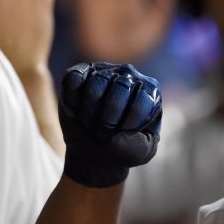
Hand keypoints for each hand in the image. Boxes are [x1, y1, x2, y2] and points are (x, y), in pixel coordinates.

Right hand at [59, 62, 161, 187]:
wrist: (96, 148)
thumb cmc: (123, 148)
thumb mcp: (138, 152)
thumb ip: (135, 144)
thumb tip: (116, 136)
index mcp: (151, 91)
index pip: (143, 99)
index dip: (129, 122)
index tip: (122, 134)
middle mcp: (130, 75)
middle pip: (120, 87)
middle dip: (108, 118)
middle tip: (102, 132)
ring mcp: (104, 71)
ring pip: (95, 83)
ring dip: (89, 111)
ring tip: (90, 123)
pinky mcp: (79, 73)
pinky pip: (73, 80)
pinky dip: (72, 99)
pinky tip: (76, 110)